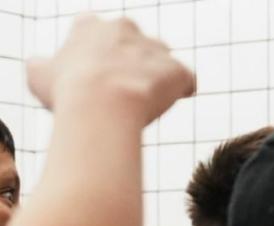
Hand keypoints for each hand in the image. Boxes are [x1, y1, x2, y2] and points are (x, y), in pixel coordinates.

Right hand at [26, 14, 194, 124]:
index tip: (95, 69)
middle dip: (131, 61)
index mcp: (91, 26)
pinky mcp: (177, 69)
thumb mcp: (39, 75)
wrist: (102, 104)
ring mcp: (154, 48)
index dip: (96, 50)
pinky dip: (183, 89)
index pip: (92, 27)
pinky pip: (187, 79)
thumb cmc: (68, 91)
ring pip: (162, 59)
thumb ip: (42, 66)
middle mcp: (126, 29)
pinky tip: (174, 100)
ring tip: (147, 99)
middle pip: (133, 42)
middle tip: (122, 89)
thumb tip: (42, 66)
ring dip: (158, 76)